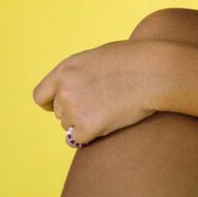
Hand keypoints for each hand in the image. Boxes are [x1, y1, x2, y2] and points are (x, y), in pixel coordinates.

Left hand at [33, 40, 160, 145]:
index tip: (64, 106)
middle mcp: (65, 90)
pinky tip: (111, 121)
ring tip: (112, 108)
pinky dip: (93, 135)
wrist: (156, 71)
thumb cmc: (137, 60)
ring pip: (70, 127)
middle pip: (60, 113)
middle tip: (103, 103)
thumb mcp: (101, 57)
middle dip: (77, 112)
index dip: (52, 103)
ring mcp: (74, 110)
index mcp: (66, 69)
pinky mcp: (87, 128)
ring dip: (86, 123)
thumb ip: (81, 72)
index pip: (41, 96)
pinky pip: (80, 140)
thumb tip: (75, 87)